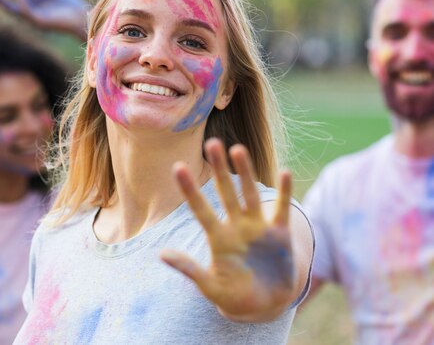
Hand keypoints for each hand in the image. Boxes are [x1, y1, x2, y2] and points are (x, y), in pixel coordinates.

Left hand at [161, 139, 293, 319]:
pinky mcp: (280, 234)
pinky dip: (284, 193)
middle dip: (219, 169)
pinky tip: (285, 173)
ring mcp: (258, 227)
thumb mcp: (210, 287)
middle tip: (211, 143)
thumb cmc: (234, 296)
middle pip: (225, 192)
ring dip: (246, 173)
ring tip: (238, 149)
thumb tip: (161, 254)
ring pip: (250, 194)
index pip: (200, 209)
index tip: (178, 167)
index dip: (190, 190)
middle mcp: (236, 226)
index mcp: (218, 238)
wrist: (265, 305)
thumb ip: (190, 269)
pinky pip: (281, 209)